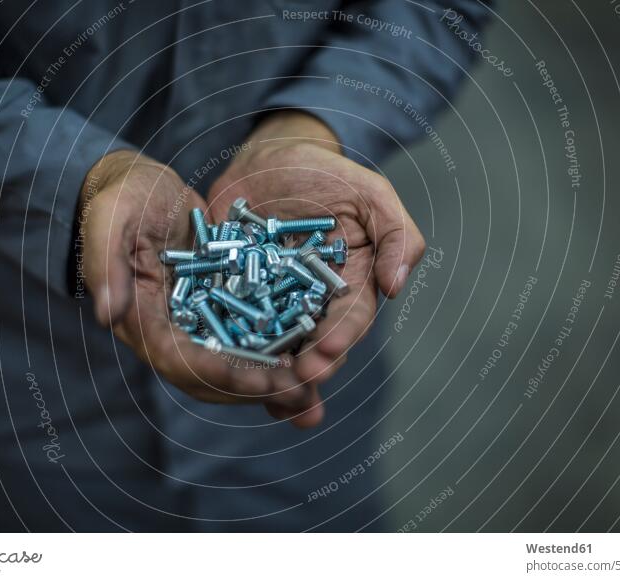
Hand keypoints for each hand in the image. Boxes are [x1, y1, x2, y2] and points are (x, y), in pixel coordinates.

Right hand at [79, 150, 319, 423]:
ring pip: (236, 363)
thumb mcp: (109, 222)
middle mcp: (172, 330)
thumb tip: (107, 315)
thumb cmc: (121, 200)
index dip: (220, 375)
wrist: (139, 186)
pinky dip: (277, 353)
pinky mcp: (222, 304)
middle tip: (300, 393)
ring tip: (311, 393)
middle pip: (213, 376)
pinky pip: (251, 335)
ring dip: (271, 383)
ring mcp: (199, 320)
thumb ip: (105, 268)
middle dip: (254, 388)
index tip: (260, 382)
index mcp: (142, 319)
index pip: (180, 361)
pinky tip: (310, 358)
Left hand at [208, 112, 424, 417]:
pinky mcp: (238, 297)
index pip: (351, 319)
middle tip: (294, 382)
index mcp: (351, 285)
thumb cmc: (325, 173)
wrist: (269, 159)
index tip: (328, 352)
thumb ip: (396, 235)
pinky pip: (234, 326)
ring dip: (272, 375)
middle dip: (307, 368)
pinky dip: (231, 349)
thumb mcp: (370, 194)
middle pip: (313, 344)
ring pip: (275, 347)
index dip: (341, 338)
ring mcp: (275, 304)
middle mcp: (315, 303)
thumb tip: (396, 287)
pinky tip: (223, 370)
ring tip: (264, 395)